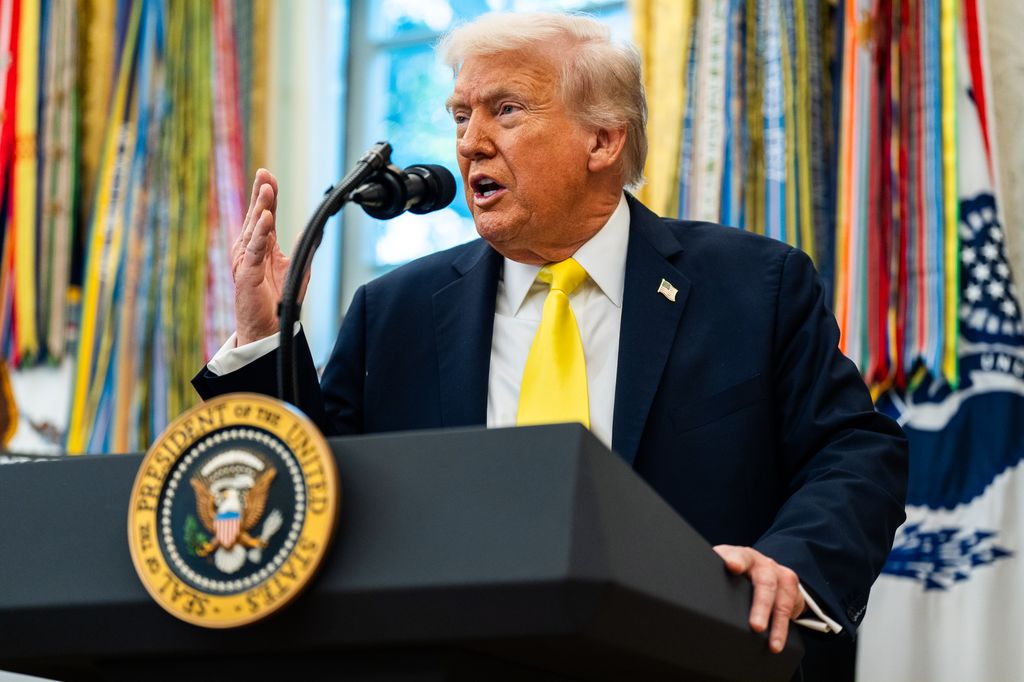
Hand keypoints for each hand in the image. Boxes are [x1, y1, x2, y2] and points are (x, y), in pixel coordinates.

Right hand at [232, 169, 292, 345]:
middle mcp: (250, 250)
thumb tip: (313, 230)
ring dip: (261, 207)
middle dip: (261, 193)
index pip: (264, 215)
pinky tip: (266, 218)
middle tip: (265, 173)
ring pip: (254, 228)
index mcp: (260, 246)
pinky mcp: (246, 273)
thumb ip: (303, 248)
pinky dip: (260, 233)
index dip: (267, 195)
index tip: (268, 175)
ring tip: (267, 189)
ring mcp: (245, 260)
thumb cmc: (278, 301)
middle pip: (256, 216)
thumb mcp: (296, 268)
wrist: (268, 328)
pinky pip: (254, 249)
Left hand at [713, 545, 805, 653]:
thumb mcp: (723, 567)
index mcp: (742, 556)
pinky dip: (784, 628)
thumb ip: (710, 574)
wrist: (766, 569)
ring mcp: (781, 576)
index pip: (738, 555)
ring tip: (773, 646)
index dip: (735, 560)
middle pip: (764, 583)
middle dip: (761, 606)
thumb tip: (686, 590)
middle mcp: (763, 564)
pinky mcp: (793, 590)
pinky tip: (778, 642)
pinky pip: (790, 610)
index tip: (732, 567)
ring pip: (782, 601)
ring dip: (778, 625)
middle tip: (756, 626)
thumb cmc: (737, 572)